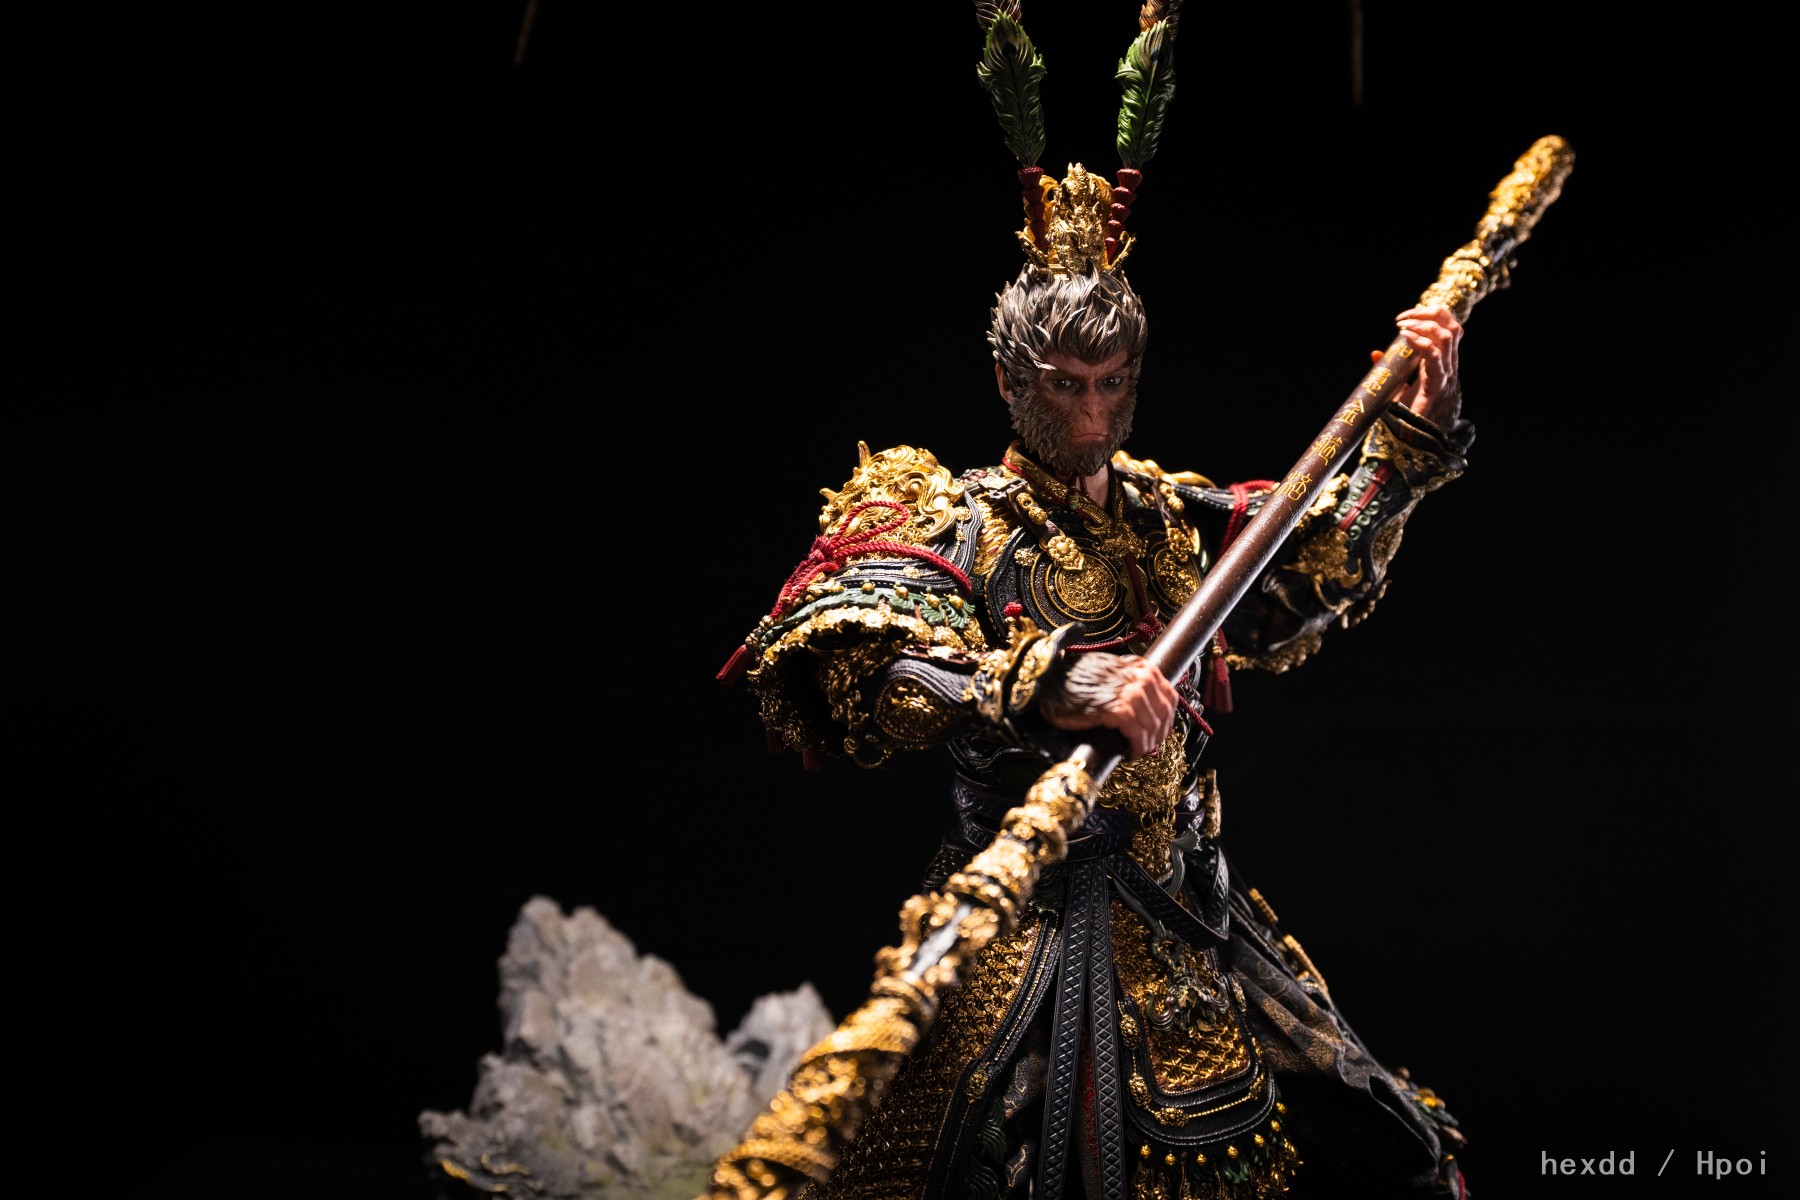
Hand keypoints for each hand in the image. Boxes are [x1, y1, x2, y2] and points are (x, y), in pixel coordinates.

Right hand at [1036, 652, 1176, 758]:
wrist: (1049, 680)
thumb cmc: (1074, 680)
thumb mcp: (1110, 675)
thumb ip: (1130, 683)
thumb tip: (1146, 709)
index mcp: (1142, 667)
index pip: (1169, 698)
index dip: (1166, 720)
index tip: (1157, 733)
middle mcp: (1141, 677)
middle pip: (1164, 714)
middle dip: (1157, 735)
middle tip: (1144, 747)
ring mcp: (1131, 692)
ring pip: (1153, 727)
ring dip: (1146, 744)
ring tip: (1134, 752)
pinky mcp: (1118, 709)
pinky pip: (1138, 735)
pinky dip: (1135, 747)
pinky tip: (1127, 753)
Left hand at [1371, 302, 1462, 425]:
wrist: (1414, 445)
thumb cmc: (1408, 418)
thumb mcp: (1399, 388)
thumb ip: (1391, 370)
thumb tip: (1375, 354)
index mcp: (1443, 365)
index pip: (1450, 330)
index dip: (1433, 315)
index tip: (1406, 317)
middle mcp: (1449, 368)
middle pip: (1454, 327)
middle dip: (1430, 313)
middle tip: (1404, 317)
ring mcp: (1446, 377)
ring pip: (1448, 337)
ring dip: (1424, 324)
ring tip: (1403, 325)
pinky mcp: (1436, 388)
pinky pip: (1434, 358)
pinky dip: (1420, 342)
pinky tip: (1406, 338)